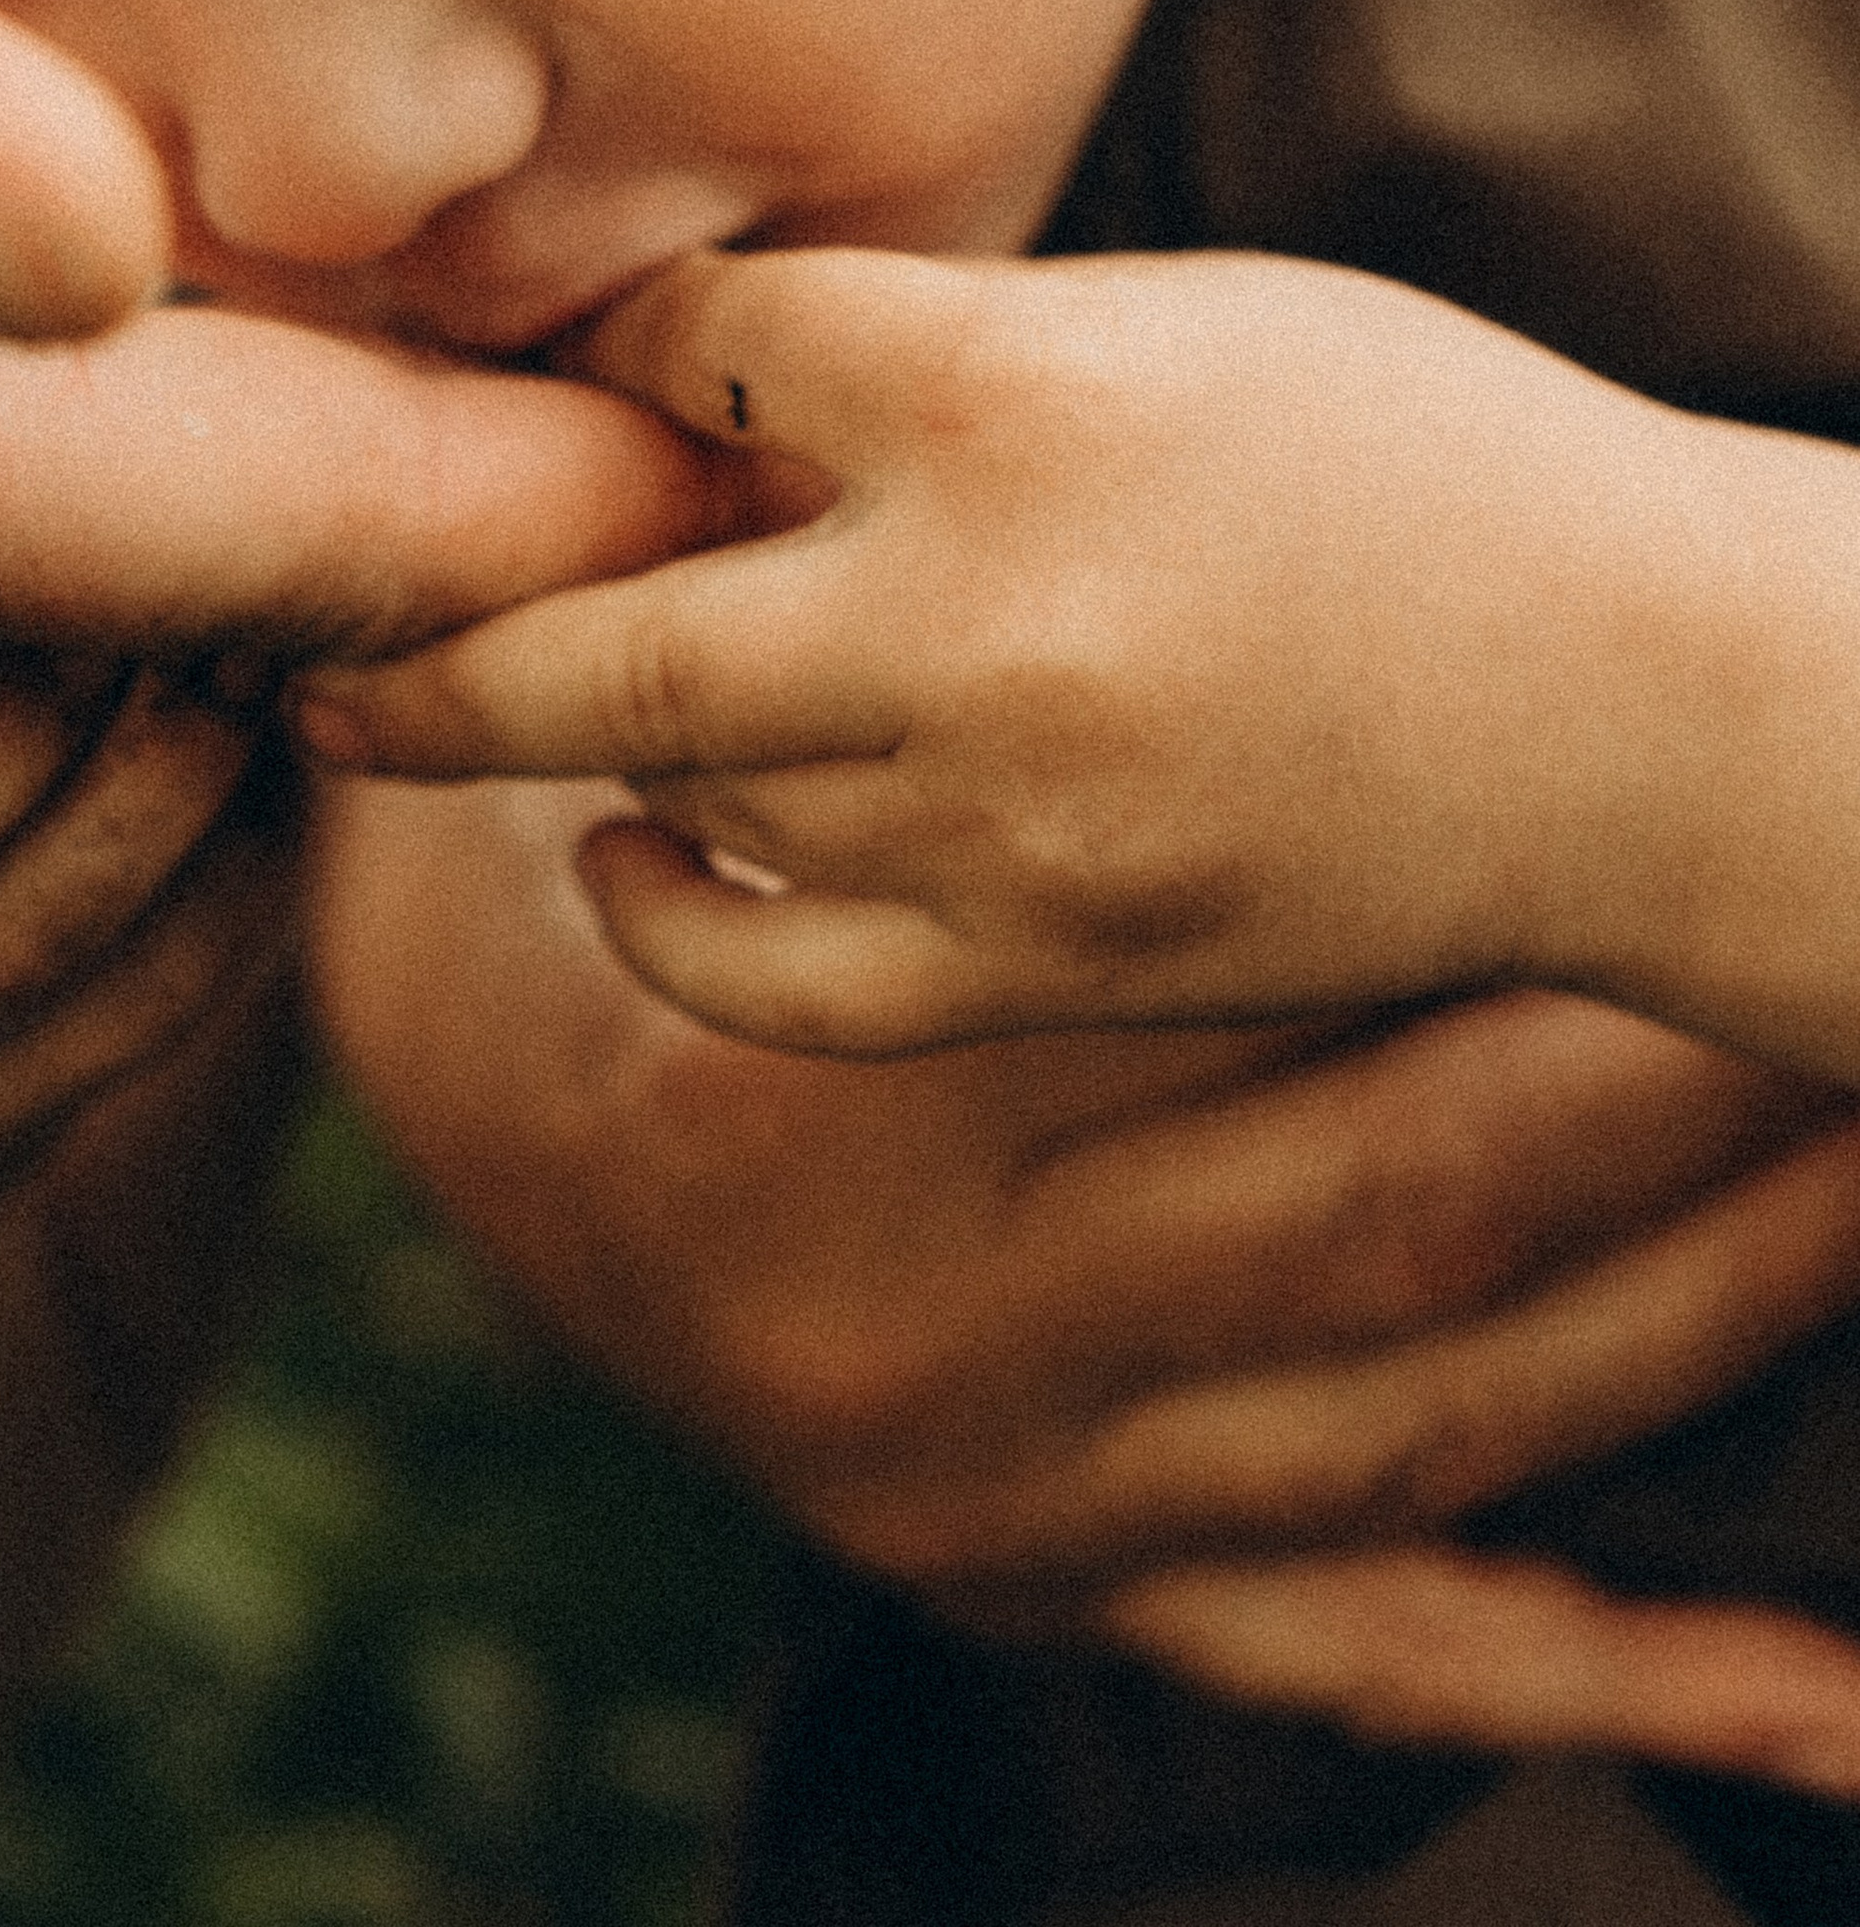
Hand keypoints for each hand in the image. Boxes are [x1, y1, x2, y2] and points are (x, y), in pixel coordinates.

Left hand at [295, 244, 1732, 1054]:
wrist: (1646, 708)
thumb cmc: (1428, 464)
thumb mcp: (1186, 319)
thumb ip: (946, 348)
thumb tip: (712, 372)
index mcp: (1017, 391)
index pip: (695, 337)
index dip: (629, 337)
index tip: (600, 359)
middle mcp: (972, 606)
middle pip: (592, 621)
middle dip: (416, 621)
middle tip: (281, 622)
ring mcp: (1000, 807)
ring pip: (668, 781)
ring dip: (538, 739)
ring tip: (425, 712)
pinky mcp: (1046, 956)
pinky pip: (774, 970)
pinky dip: (667, 914)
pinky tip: (624, 859)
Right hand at [317, 778, 1859, 1796]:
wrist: (472, 1091)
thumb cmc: (637, 821)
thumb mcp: (716, 720)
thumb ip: (902, 627)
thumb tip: (1199, 491)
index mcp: (827, 1085)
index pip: (1248, 981)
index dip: (1502, 891)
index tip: (1687, 789)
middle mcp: (923, 1320)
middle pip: (1389, 1197)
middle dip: (1655, 1088)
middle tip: (1844, 968)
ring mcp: (1006, 1488)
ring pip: (1428, 1412)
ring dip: (1698, 1305)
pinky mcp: (1054, 1587)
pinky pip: (1366, 1658)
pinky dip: (1612, 1676)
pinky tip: (1834, 1704)